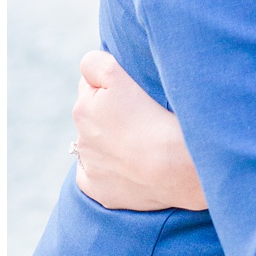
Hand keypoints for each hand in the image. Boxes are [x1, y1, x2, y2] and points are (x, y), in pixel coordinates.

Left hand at [72, 50, 207, 210]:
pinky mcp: (99, 191)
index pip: (90, 86)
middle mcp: (81, 138)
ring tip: (139, 144)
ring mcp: (90, 167)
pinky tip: (125, 168)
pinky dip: (105, 172)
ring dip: (109, 143)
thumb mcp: (119, 74)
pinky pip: (93, 177)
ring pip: (96, 146)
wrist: (175, 166)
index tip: (132, 97)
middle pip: (93, 117)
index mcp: (82, 109)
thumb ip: (94, 64)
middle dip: (109, 116)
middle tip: (139, 120)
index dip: (113, 88)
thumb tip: (86, 69)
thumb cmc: (152, 118)